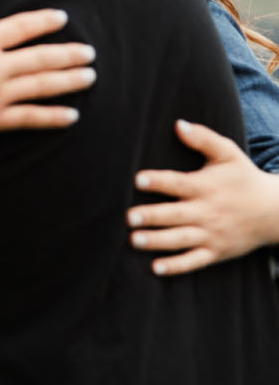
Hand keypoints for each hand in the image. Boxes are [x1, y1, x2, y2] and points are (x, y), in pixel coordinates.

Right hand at [0, 0, 94, 137]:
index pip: (22, 27)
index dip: (44, 21)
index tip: (61, 18)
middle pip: (41, 58)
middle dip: (69, 54)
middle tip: (89, 53)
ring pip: (42, 86)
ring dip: (69, 81)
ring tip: (88, 77)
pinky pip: (29, 118)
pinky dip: (52, 117)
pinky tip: (71, 116)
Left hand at [128, 119, 278, 274]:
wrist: (275, 211)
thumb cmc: (243, 178)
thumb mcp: (228, 154)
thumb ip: (203, 138)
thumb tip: (178, 124)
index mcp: (206, 187)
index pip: (179, 184)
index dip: (158, 181)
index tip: (138, 180)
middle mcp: (207, 212)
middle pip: (175, 214)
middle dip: (152, 216)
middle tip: (129, 217)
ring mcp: (212, 234)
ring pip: (181, 239)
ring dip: (157, 241)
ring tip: (134, 240)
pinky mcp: (216, 252)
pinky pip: (195, 261)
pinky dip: (177, 266)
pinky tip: (156, 268)